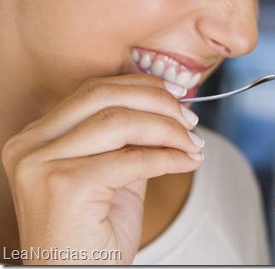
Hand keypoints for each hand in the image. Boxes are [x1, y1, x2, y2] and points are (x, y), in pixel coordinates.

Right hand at [1, 74, 202, 263]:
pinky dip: (170, 157)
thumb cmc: (92, 236)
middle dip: (159, 103)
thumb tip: (169, 106)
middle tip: (190, 120)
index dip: (142, 86)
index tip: (178, 95)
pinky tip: (188, 162)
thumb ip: (129, 139)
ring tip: (193, 144)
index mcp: (36, 137)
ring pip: (121, 122)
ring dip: (169, 130)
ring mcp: (42, 164)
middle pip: (106, 96)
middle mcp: (30, 145)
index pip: (95, 90)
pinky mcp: (65, 186)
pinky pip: (133, 159)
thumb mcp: (111, 174)